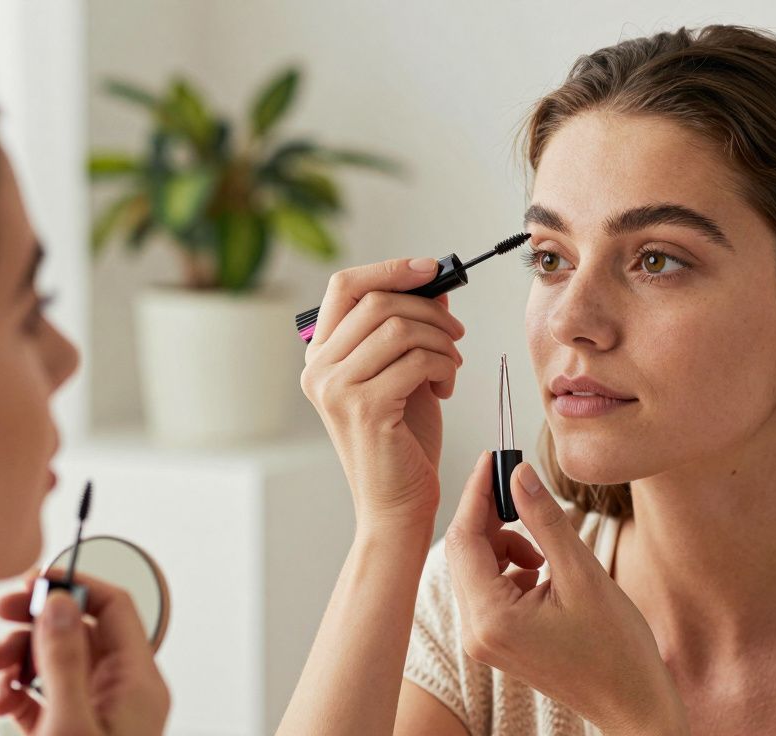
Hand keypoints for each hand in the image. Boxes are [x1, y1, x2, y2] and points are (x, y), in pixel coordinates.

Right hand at [0, 571, 169, 734]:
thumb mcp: (71, 721)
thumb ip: (64, 660)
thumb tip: (58, 602)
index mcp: (137, 683)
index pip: (115, 608)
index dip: (75, 586)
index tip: (32, 581)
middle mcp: (121, 692)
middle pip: (80, 632)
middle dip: (35, 622)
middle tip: (0, 612)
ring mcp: (96, 712)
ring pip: (57, 663)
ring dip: (19, 658)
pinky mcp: (70, 731)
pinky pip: (44, 697)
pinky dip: (17, 692)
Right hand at [299, 257, 465, 534]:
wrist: (397, 506)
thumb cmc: (402, 441)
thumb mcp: (405, 372)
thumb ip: (410, 329)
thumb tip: (435, 287)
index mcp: (320, 356)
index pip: (345, 286)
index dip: (390, 269)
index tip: (432, 270)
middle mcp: (319, 369)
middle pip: (378, 302)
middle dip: (429, 311)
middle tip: (456, 333)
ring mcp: (337, 388)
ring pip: (400, 328)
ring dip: (441, 340)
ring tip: (452, 365)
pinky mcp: (365, 407)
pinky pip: (416, 359)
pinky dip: (443, 365)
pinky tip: (446, 386)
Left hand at [443, 454, 687, 734]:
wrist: (633, 705)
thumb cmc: (617, 648)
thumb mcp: (582, 574)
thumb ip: (545, 520)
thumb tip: (518, 473)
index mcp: (491, 618)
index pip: (464, 538)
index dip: (478, 493)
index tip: (494, 458)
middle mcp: (475, 632)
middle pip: (464, 551)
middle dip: (491, 515)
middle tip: (522, 487)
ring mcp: (483, 640)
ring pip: (476, 567)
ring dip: (505, 543)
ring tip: (547, 551)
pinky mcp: (495, 641)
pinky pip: (488, 587)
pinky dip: (510, 567)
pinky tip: (544, 571)